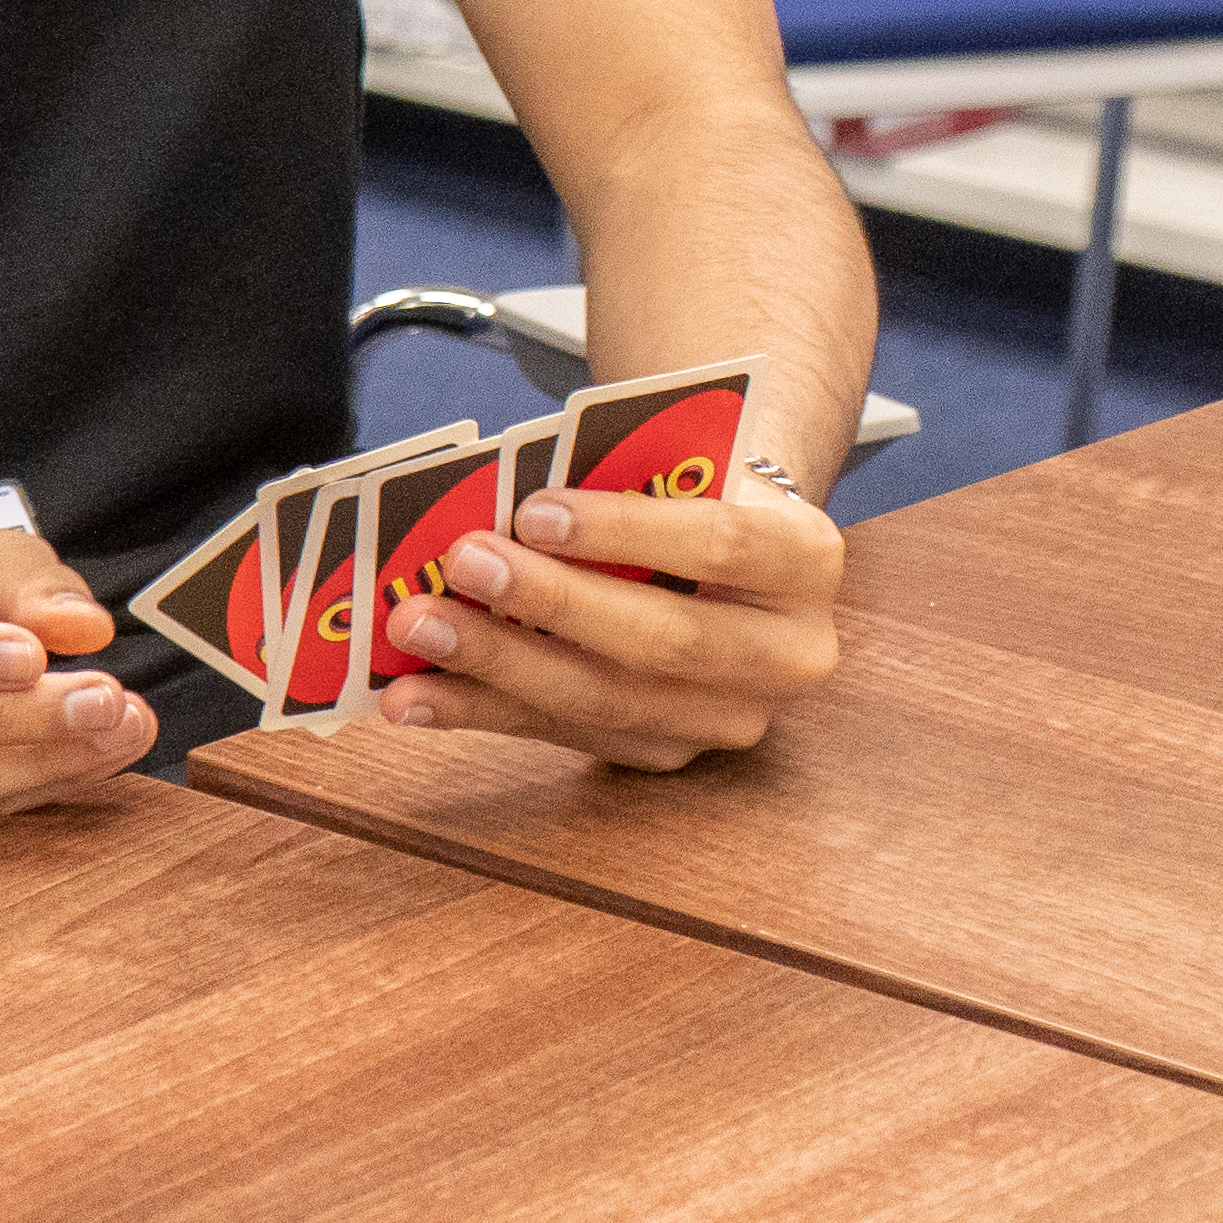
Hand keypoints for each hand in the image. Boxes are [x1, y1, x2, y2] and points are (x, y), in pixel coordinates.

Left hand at [374, 466, 843, 769]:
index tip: (534, 509)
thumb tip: (497, 508)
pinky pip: (566, 734)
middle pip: (663, 639)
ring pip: (606, 701)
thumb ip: (624, 483)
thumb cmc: (694, 490)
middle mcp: (789, 655)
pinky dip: (480, 712)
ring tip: (417, 629)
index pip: (723, 544)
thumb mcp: (690, 468)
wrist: (732, 553)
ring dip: (498, 667)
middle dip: (551, 604)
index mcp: (808, 559)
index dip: (628, 530)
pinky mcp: (666, 754)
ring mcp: (728, 718)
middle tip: (463, 565)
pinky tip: (414, 696)